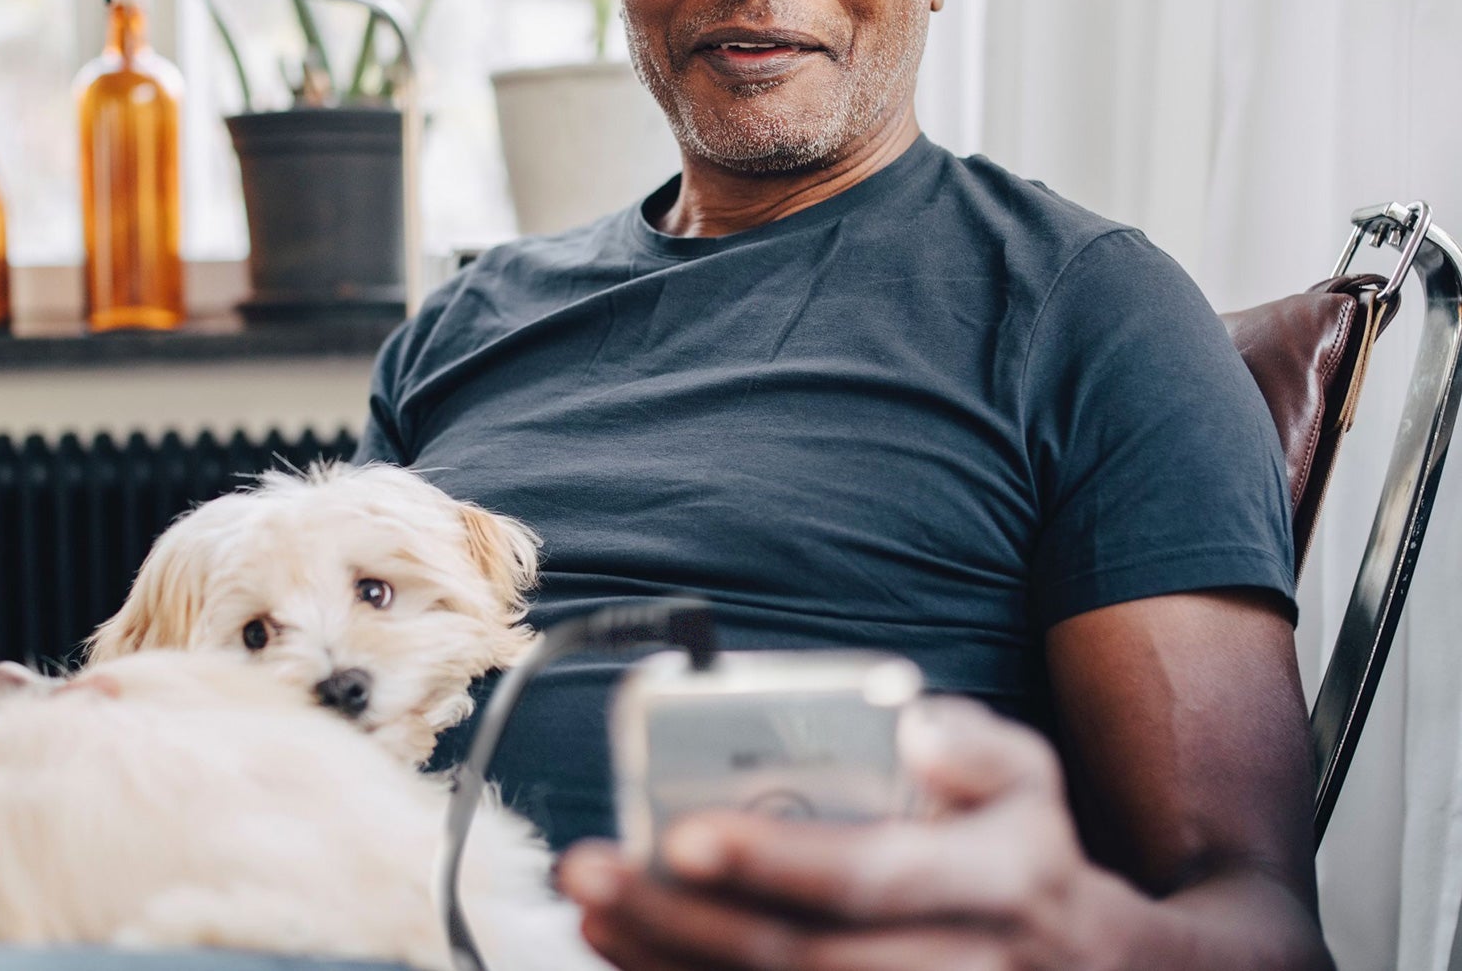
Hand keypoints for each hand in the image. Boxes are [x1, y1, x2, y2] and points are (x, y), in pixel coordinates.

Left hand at [560, 697, 1137, 970]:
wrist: (1084, 969)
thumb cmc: (1017, 850)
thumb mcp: (1031, 778)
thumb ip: (976, 744)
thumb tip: (916, 727)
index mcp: (999, 878)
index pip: (875, 875)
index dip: (776, 860)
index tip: (681, 832)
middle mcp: (962, 964)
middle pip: (803, 961)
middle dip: (681, 921)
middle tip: (588, 869)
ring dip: (665, 964)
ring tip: (590, 907)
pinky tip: (626, 951)